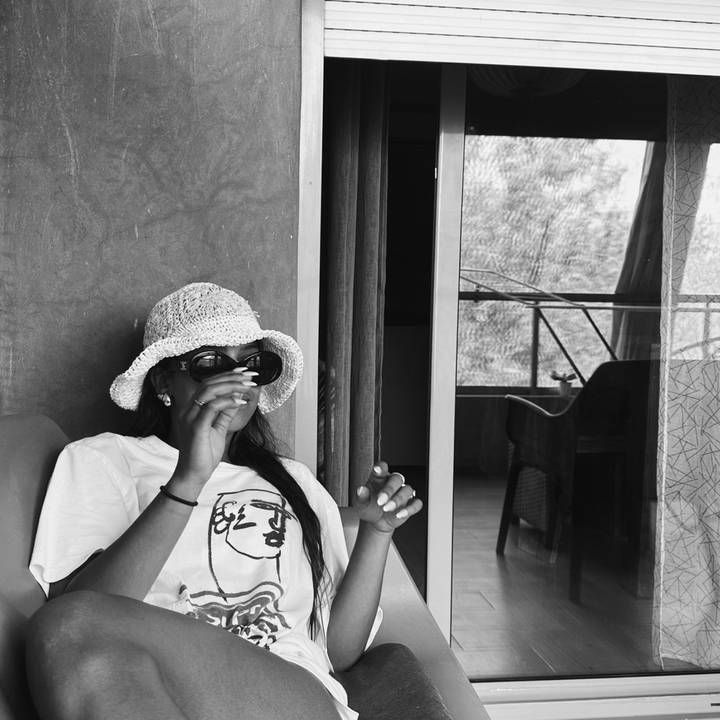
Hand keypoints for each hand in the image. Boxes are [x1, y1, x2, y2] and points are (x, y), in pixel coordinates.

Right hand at [171, 369, 257, 484]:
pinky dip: (227, 401)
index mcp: (193, 409)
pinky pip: (211, 407)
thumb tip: (238, 397)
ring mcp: (190, 417)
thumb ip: (226, 412)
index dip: (226, 375)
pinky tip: (241, 401)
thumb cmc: (205, 453)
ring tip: (248, 386)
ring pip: (209, 391)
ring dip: (231, 385)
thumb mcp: (219, 429)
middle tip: (250, 376)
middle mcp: (189, 410)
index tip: (244, 371)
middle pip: (209, 383)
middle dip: (231, 377)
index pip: (208, 384)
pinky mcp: (195, 427)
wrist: (194, 475)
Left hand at [354, 461, 422, 533]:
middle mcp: (393, 482)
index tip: (377, 469)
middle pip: (397, 479)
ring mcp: (403, 492)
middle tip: (380, 501)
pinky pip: (416, 504)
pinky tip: (399, 515)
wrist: (376, 521)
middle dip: (389, 489)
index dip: (380, 468)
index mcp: (380, 477)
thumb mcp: (361, 504)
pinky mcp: (410, 504)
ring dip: (398, 500)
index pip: (382, 468)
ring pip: (407, 490)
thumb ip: (361, 496)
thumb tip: (361, 490)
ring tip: (386, 509)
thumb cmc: (369, 507)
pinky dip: (410, 509)